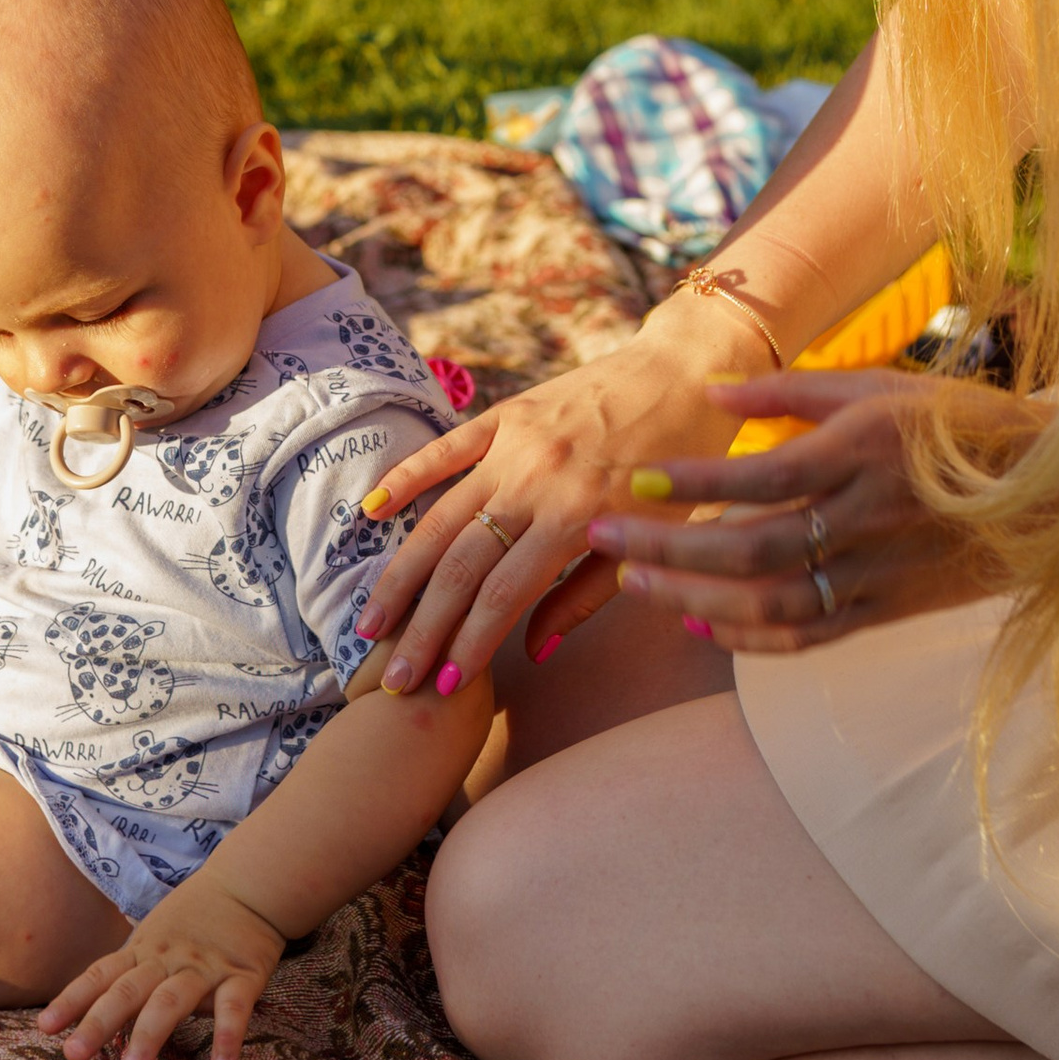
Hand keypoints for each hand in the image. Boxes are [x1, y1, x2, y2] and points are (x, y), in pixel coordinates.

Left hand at [37, 880, 288, 1059]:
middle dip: (98, 1023)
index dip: (72, 1000)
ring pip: (171, 1001)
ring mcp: (205, 967)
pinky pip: (234, 1008)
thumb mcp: (154, 936)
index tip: (45, 1028)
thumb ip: (129, 971)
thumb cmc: (195, 918)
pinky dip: (228, 1036)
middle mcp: (167, 959)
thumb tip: (89, 1009)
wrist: (249, 885)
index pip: (101, 975)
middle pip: (127, 991)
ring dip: (149, 1035)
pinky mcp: (243, 976)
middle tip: (74, 1055)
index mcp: (143, 951)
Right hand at [347, 315, 757, 695]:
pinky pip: (445, 450)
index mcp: (577, 519)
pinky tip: (370, 513)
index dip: (468, 646)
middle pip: (460, 568)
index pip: (501, 596)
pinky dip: (406, 480)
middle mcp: (536, 482)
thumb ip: (589, 596)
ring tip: (369, 621)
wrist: (689, 372)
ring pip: (441, 519)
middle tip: (391, 678)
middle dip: (423, 629)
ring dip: (401, 576)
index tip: (442, 687)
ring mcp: (515, 446)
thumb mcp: (655, 540)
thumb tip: (535, 652)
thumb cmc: (684, 467)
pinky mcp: (507, 415)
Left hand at [586, 368, 1028, 651]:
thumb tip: (707, 397)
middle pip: (753, 549)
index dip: (694, 485)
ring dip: (693, 596)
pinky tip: (698, 621)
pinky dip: (746, 637)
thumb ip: (788, 392)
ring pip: (772, 604)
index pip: (765, 477)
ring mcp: (878, 574)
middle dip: (669, 547)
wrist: (1056, 494)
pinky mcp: (886, 611)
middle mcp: (870, 518)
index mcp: (867, 453)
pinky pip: (806, 636)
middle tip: (603, 535)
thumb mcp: (881, 385)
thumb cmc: (958, 425)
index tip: (631, 480)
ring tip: (633, 581)